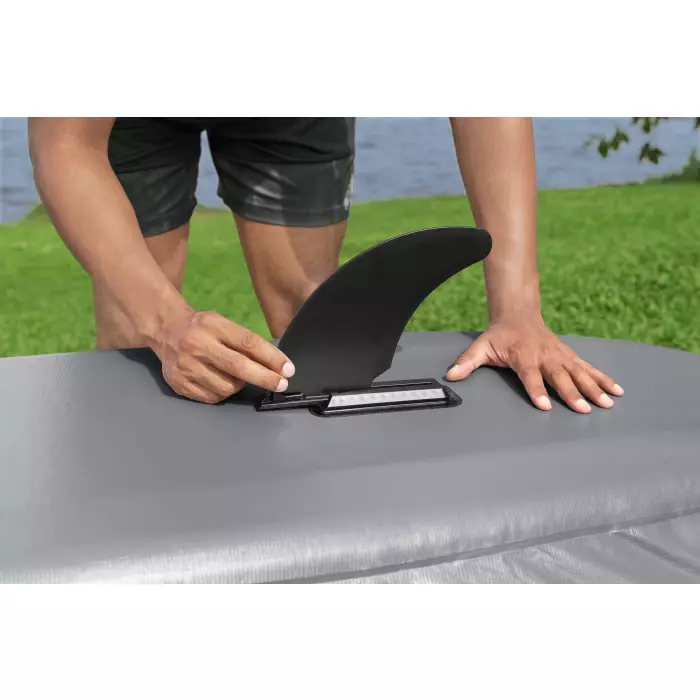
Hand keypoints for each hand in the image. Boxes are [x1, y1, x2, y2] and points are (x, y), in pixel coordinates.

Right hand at [152, 309, 294, 403]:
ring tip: (234, 375)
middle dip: (264, 378)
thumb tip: (275, 364)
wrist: (165, 330)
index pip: (248, 343)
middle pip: (238, 367)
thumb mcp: (222, 323)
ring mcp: (186, 366)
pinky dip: (222, 392)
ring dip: (239, 385)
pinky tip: (219, 381)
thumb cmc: (202, 328)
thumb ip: (244, 341)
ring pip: (227, 387)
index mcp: (213, 326)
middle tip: (281, 384)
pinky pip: (213, 397)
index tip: (288, 369)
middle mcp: (197, 345)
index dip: (271, 358)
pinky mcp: (179, 383)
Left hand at [445, 316, 623, 412]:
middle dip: (572, 392)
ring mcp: (560, 355)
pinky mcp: (569, 355)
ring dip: (594, 387)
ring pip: (579, 372)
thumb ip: (467, 362)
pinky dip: (603, 378)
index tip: (543, 406)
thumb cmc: (499, 336)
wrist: (518, 315)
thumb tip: (451, 374)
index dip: (536, 390)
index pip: (530, 376)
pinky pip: (588, 367)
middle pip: (559, 376)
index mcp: (523, 356)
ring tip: (607, 402)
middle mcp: (545, 355)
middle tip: (583, 408)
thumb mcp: (480, 347)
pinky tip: (616, 390)